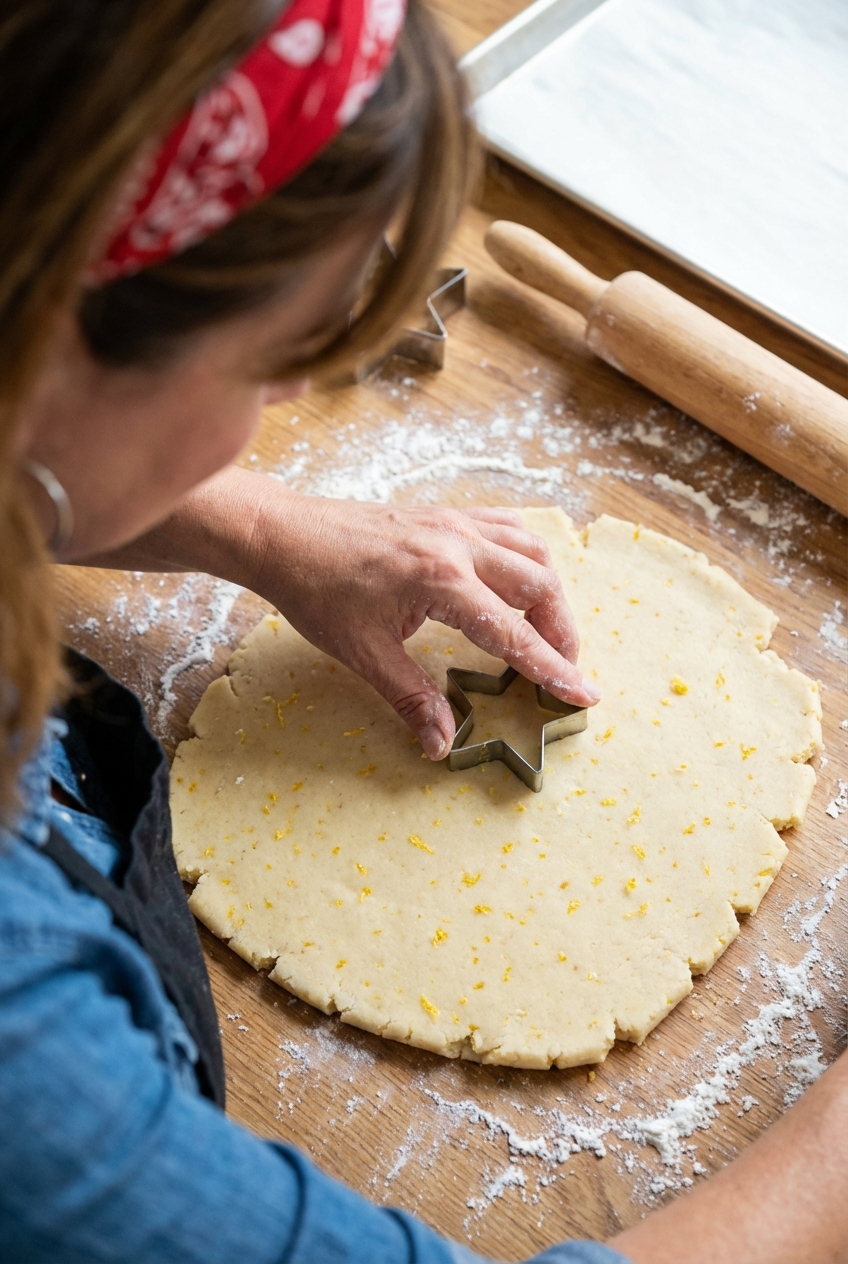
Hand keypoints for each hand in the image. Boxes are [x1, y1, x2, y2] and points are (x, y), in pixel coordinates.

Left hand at [249, 487, 599, 758]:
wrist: (284, 537)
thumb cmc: (317, 593)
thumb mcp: (363, 653)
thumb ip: (411, 698)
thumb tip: (443, 745)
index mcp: (442, 582)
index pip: (514, 635)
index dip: (553, 669)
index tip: (585, 694)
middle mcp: (459, 545)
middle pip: (540, 587)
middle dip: (562, 633)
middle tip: (564, 670)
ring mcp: (454, 523)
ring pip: (532, 551)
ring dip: (551, 593)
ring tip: (550, 631)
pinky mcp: (445, 514)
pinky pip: (507, 527)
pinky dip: (527, 555)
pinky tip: (522, 580)